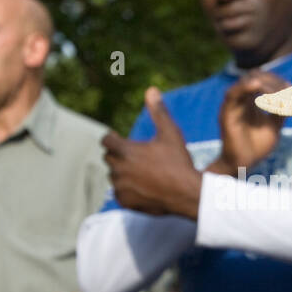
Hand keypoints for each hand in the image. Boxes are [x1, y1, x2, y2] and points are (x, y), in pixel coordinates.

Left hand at [102, 87, 202, 218]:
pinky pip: (119, 192)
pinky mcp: (125, 202)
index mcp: (125, 151)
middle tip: (134, 156)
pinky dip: (127, 189)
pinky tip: (142, 187)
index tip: (118, 138)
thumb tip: (151, 90)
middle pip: (108, 158)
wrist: (186, 194)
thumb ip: (158, 112)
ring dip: (122, 172)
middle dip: (118, 155)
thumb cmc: (178, 162)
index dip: (112, 138)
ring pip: (114, 176)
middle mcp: (118, 169)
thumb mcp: (170, 133)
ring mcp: (120, 187)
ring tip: (140, 172)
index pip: (105, 140)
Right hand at [210, 70, 289, 174]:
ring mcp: (233, 105)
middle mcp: (241, 100)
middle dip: (271, 80)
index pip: (263, 80)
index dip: (276, 80)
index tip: (290, 86)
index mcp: (251, 101)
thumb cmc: (258, 146)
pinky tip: (256, 85)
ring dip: (261, 82)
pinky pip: (232, 94)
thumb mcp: (275, 125)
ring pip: (244, 81)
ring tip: (275, 90)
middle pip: (255, 77)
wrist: (244, 163)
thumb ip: (280, 111)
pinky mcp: (226, 112)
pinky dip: (244, 87)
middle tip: (285, 88)